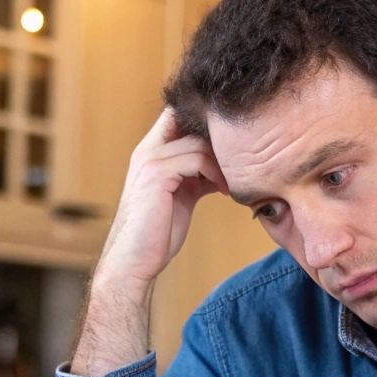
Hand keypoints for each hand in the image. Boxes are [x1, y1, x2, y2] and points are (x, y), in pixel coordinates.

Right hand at [93, 106, 227, 292]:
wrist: (134, 261)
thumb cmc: (157, 233)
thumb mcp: (181, 195)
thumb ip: (195, 174)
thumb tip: (224, 165)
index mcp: (150, 153)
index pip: (177, 115)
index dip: (206, 122)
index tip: (232, 145)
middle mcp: (147, 150)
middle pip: (191, 121)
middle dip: (219, 139)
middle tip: (242, 161)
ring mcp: (150, 160)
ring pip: (198, 142)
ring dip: (222, 161)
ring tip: (233, 182)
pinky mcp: (157, 174)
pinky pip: (196, 159)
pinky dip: (216, 174)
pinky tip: (224, 191)